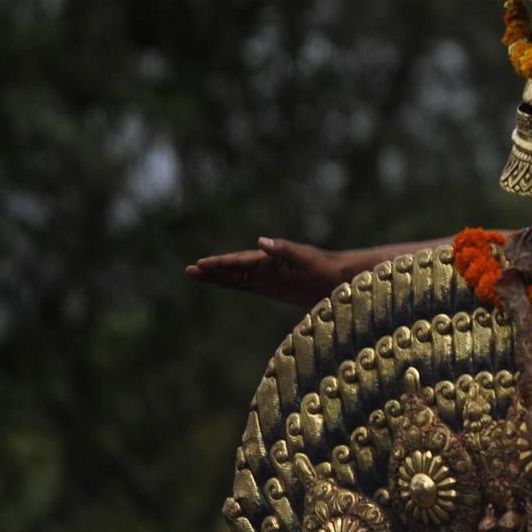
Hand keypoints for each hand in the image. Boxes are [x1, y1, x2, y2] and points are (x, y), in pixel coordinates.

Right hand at [185, 237, 348, 307]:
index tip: (201, 265)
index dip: (220, 264)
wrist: (342, 279)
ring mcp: (270, 278)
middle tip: (189, 271)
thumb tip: (261, 241)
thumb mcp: (306, 258)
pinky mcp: (276, 289)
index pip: (240, 262)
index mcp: (271, 259)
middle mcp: (268, 267)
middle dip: (212, 270)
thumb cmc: (326, 267)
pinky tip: (222, 283)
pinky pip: (250, 287)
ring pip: (238, 278)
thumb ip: (284, 250)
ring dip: (218, 277)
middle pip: (234, 269)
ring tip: (197, 276)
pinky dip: (234, 285)